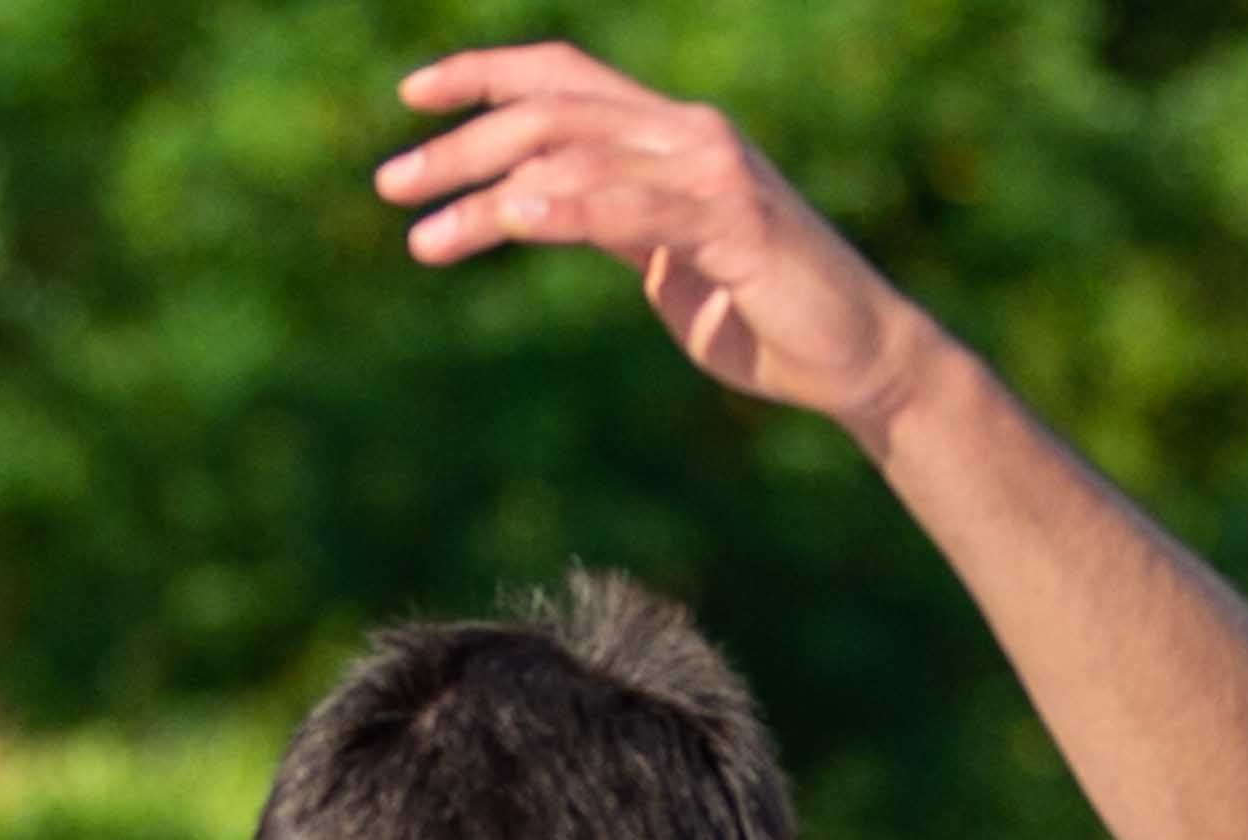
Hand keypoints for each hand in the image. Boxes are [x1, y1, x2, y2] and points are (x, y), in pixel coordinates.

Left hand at [383, 46, 950, 445]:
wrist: (856, 358)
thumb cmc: (763, 314)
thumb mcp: (666, 255)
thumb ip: (611, 218)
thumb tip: (538, 204)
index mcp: (670, 133)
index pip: (563, 75)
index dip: (484, 72)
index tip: (411, 98)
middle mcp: (688, 134)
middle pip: (550, 112)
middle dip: (459, 146)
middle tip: (390, 184)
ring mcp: (712, 172)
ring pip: (573, 156)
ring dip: (485, 194)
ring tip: (421, 236)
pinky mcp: (731, 221)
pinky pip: (626, 207)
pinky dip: (560, 208)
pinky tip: (508, 220)